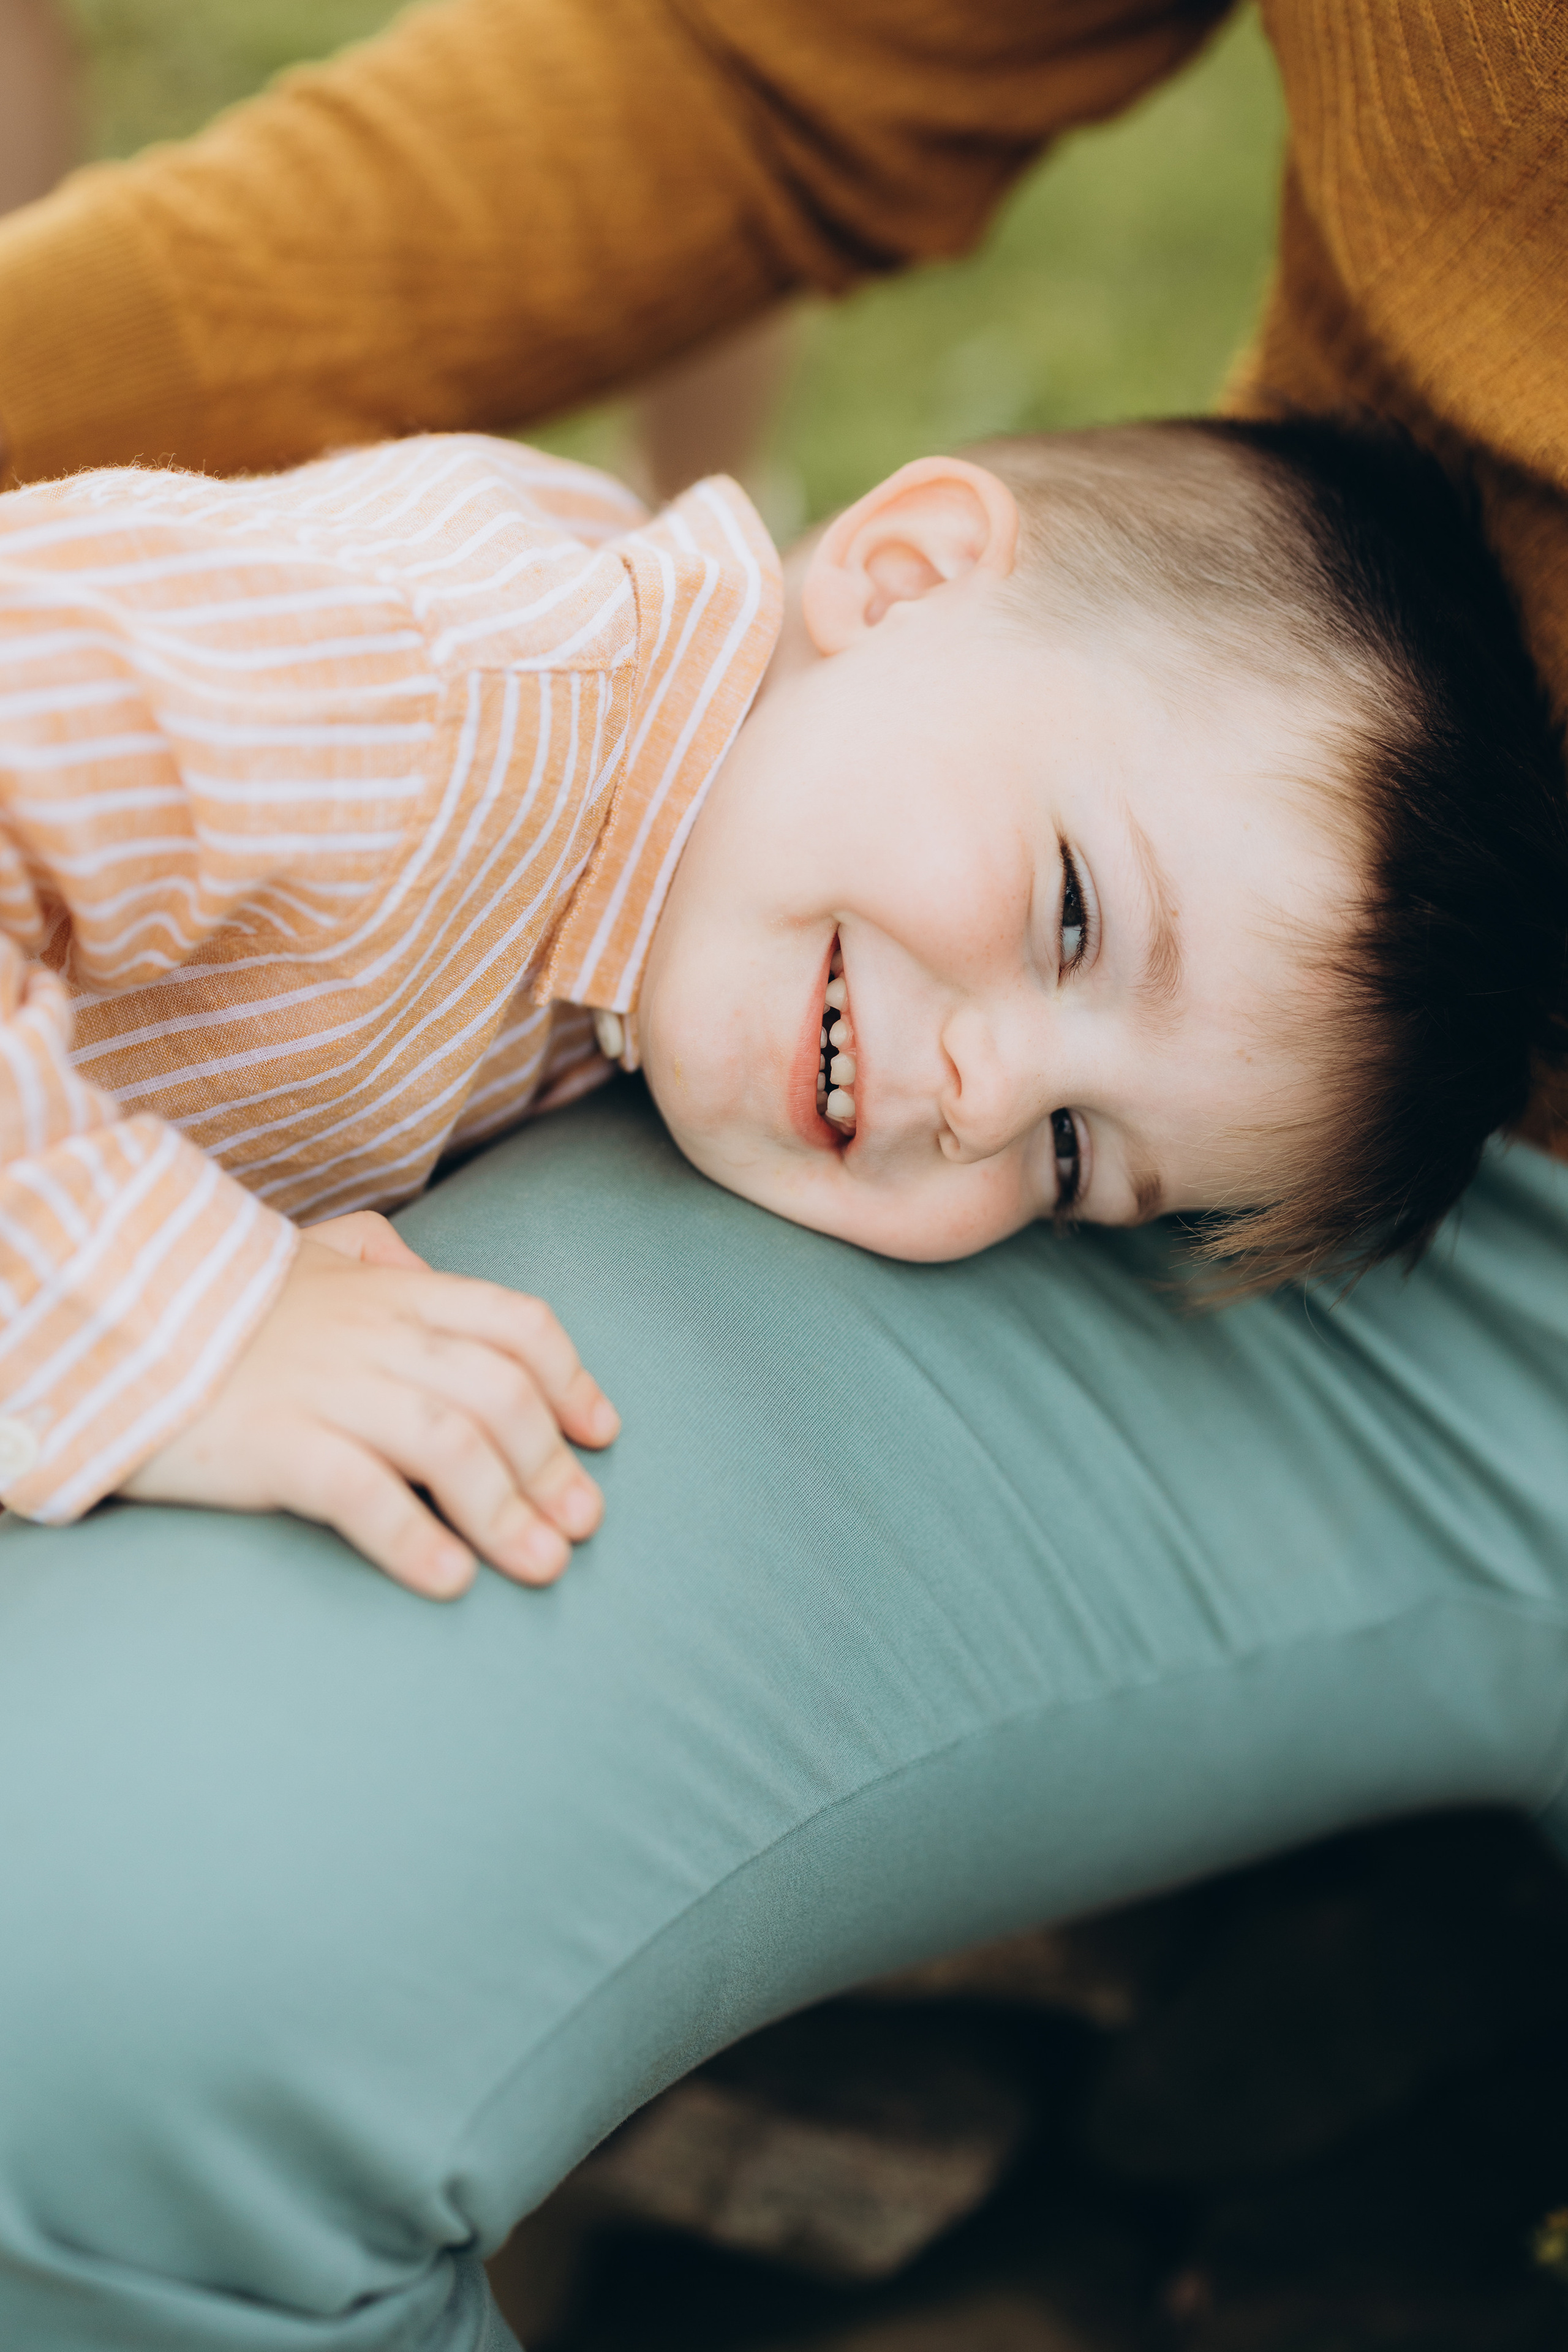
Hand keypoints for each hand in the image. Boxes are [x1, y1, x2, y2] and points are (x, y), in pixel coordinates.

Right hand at [123, 1211, 618, 1597]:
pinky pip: (361, 1492)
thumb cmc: (222, 1300)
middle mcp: (378, 1338)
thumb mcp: (309, 1254)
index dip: (572, 1380)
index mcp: (398, 1293)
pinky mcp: (273, 1444)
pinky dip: (414, 1538)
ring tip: (540, 1566)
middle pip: (501, 1395)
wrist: (112, 1316)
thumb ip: (377, 1254)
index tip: (600, 1437)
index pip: (517, 1325)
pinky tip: (448, 1581)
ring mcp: (327, 1390)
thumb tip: (425, 1268)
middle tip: (580, 1527)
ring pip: (449, 1445)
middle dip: (553, 1466)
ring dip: (506, 1512)